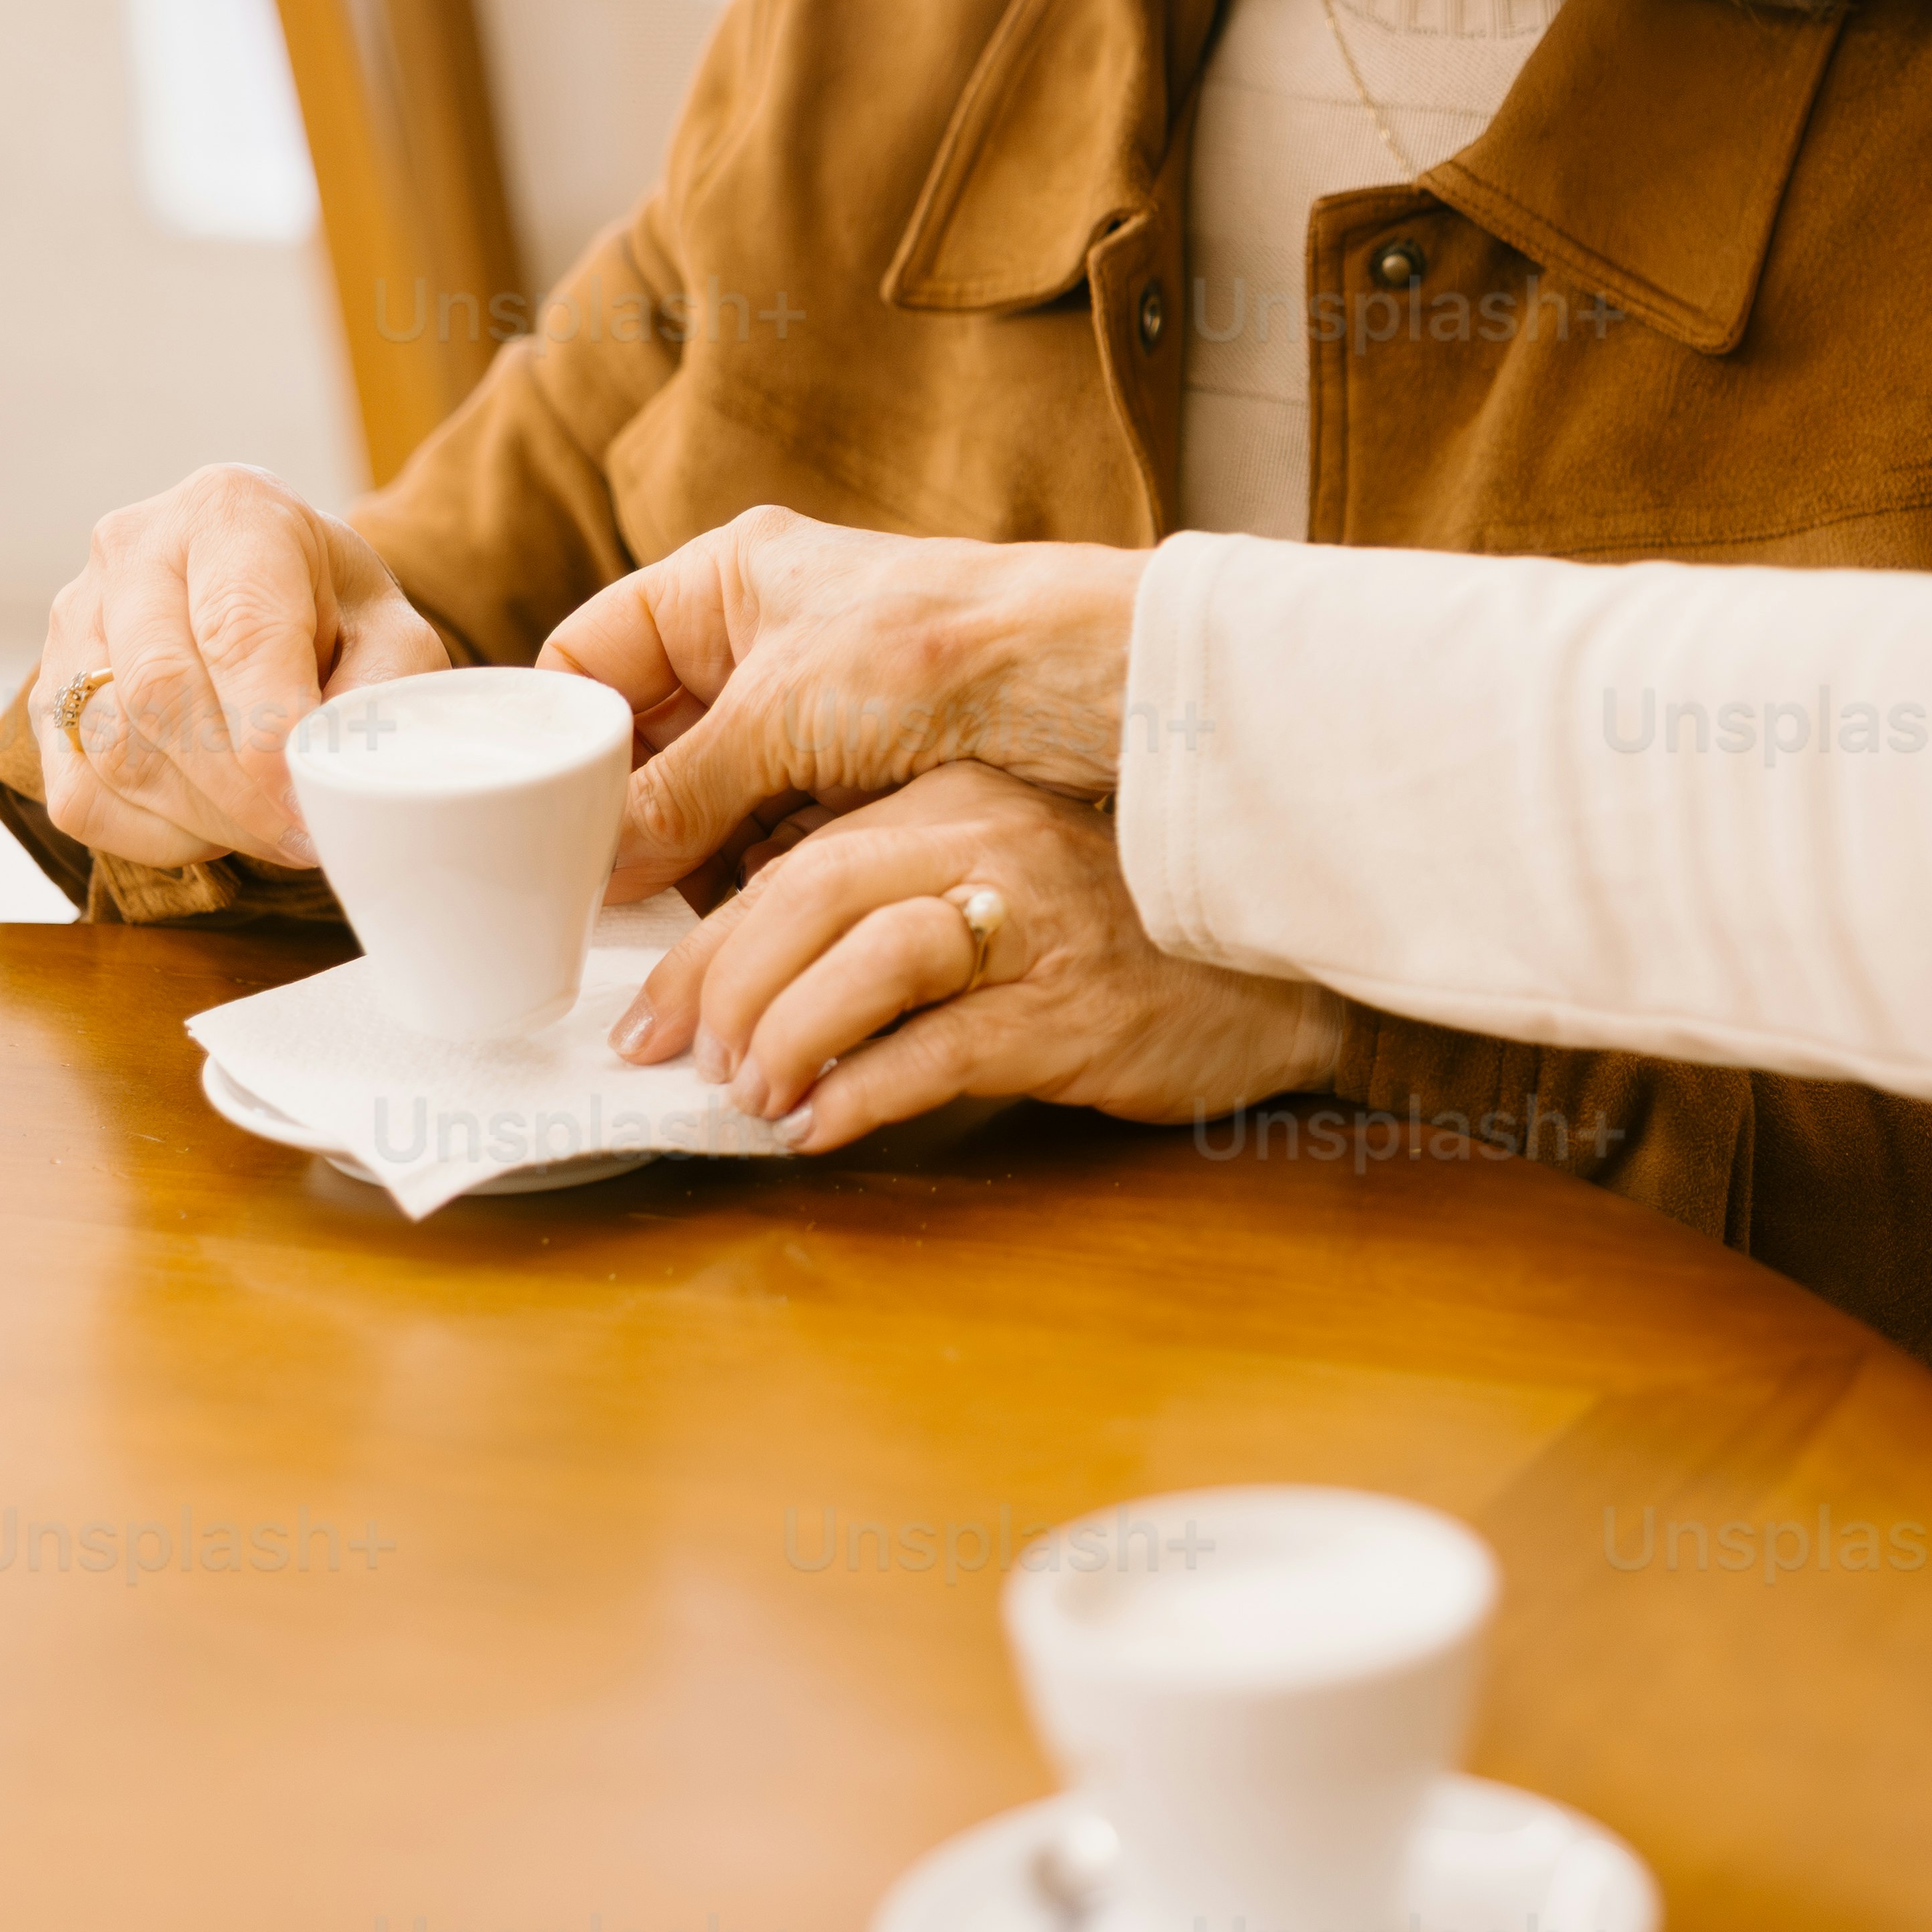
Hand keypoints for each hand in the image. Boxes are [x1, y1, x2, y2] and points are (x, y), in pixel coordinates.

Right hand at [32, 465, 449, 871]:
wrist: (265, 591)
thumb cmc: (331, 609)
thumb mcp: (389, 628)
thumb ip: (383, 689)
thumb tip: (339, 771)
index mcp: (229, 512)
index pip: (236, 629)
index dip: (270, 730)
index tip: (308, 805)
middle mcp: (133, 550)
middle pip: (160, 694)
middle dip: (239, 792)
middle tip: (303, 836)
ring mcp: (75, 620)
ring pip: (115, 750)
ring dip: (203, 818)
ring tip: (271, 829)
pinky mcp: (45, 694)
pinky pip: (79, 795)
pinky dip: (152, 835)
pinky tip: (212, 825)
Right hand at [542, 515, 1148, 898]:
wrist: (1084, 681)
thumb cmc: (933, 650)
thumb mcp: (779, 717)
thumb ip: (677, 793)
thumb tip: (591, 864)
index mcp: (724, 582)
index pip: (593, 658)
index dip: (561, 736)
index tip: (536, 820)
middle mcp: (759, 640)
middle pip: (648, 742)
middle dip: (625, 816)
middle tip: (592, 895)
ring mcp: (811, 712)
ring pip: (709, 798)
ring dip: (687, 858)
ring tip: (658, 924)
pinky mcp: (857, 775)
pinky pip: (772, 831)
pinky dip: (751, 874)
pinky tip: (736, 920)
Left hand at [613, 762, 1341, 1150]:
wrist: (1278, 975)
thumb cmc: (1124, 935)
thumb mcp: (1003, 878)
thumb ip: (899, 897)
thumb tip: (759, 974)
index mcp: (957, 801)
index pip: (797, 859)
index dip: (708, 943)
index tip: (654, 1015)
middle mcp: (991, 843)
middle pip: (814, 891)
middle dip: (721, 982)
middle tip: (676, 1058)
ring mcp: (1037, 927)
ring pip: (873, 960)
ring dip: (787, 1033)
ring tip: (750, 1094)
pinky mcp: (1073, 1013)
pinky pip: (942, 1049)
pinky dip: (862, 1092)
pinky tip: (819, 1130)